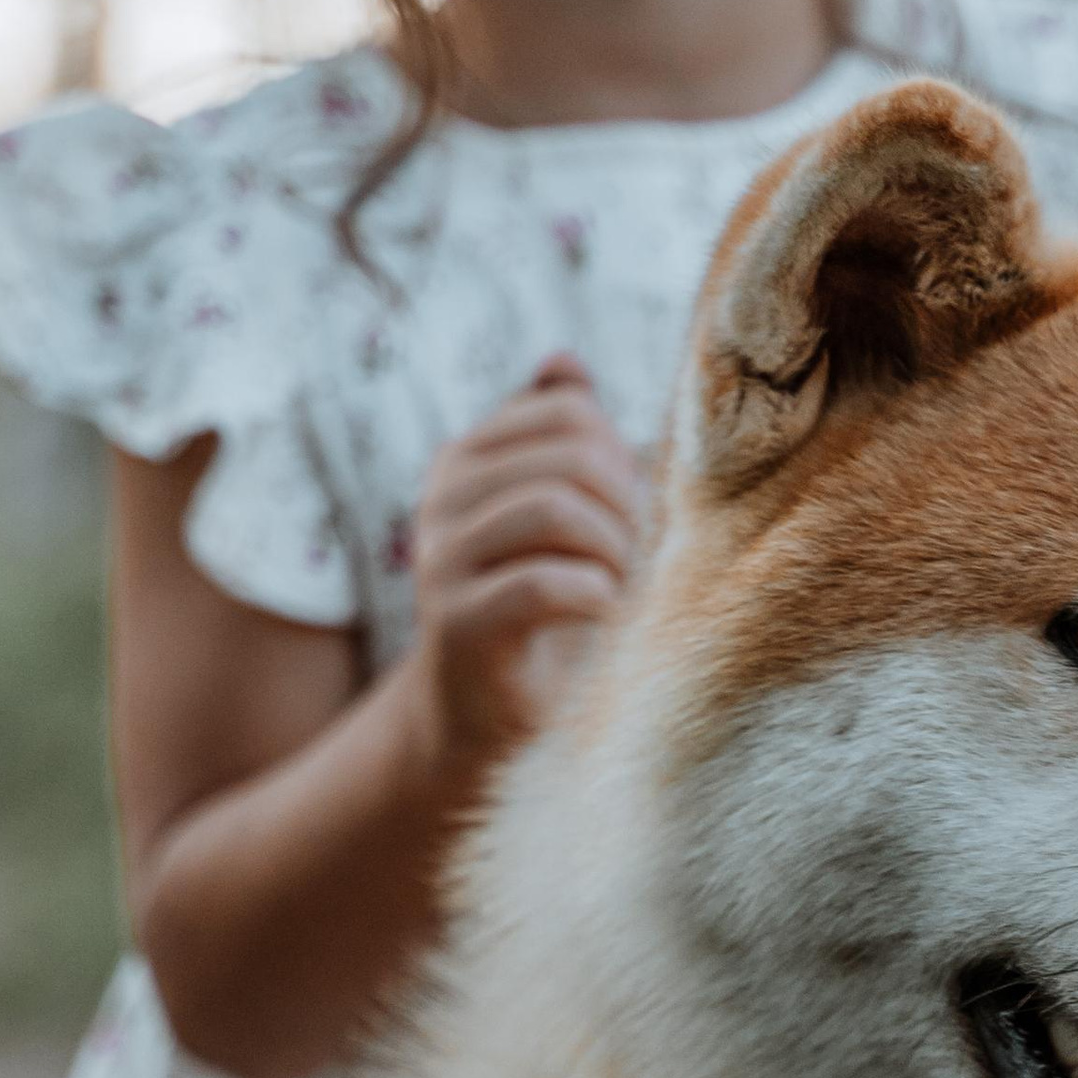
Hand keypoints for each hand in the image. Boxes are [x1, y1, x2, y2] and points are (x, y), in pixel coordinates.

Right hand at [404, 355, 644, 766]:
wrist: (484, 715)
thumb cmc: (537, 608)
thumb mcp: (553, 516)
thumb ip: (559, 441)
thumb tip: (562, 361)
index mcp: (467, 460)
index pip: (568, 412)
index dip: (621, 455)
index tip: (629, 513)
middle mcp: (442, 497)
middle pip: (570, 458)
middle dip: (625, 507)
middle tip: (636, 558)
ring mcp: (441, 558)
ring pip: (556, 510)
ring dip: (614, 553)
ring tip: (620, 589)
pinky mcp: (456, 622)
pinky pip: (544, 584)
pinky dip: (596, 599)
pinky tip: (600, 619)